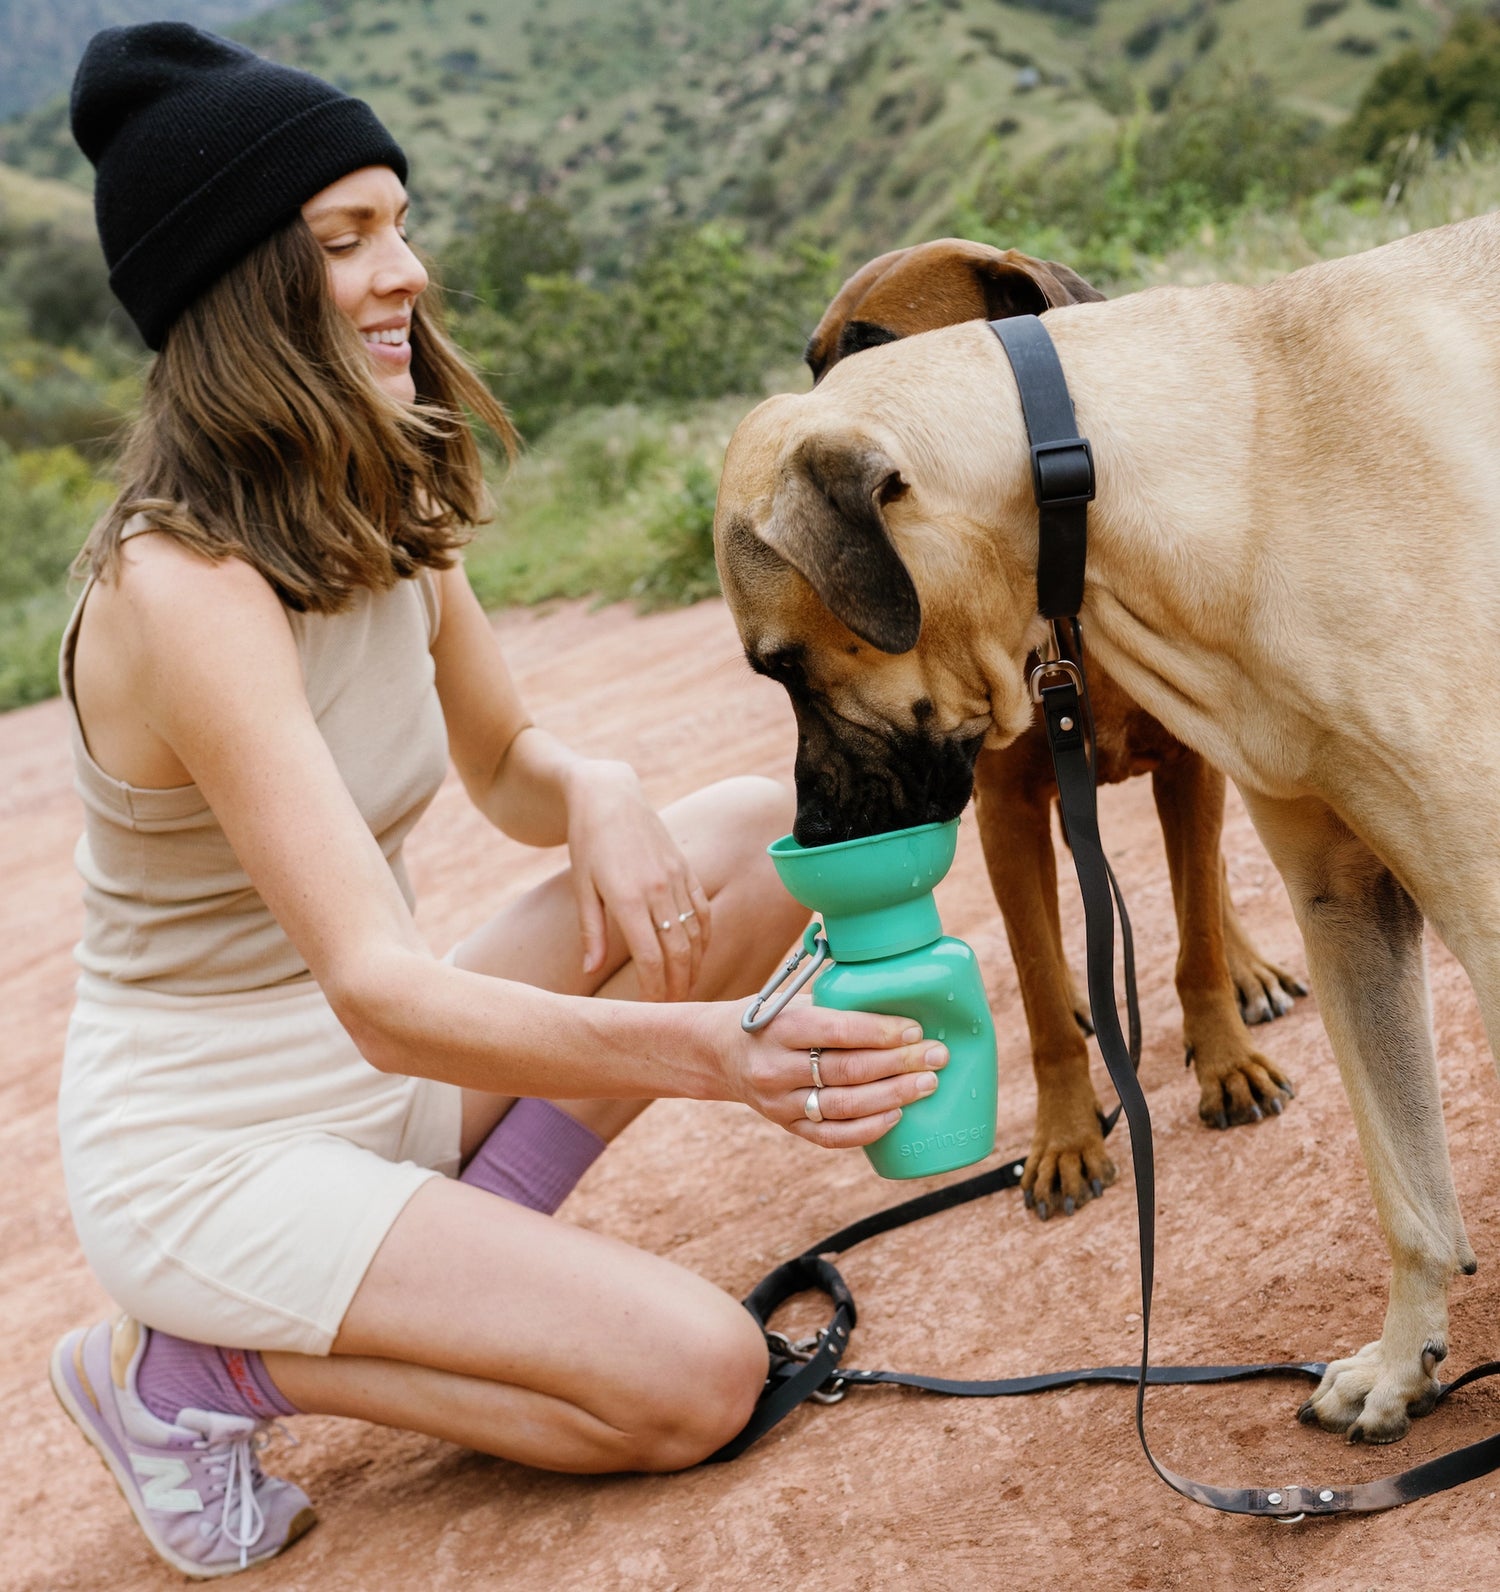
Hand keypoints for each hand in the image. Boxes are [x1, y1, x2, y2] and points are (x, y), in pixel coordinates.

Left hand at [565, 759, 710, 1001]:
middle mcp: (658, 889)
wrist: (609, 795)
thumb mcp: (582, 887)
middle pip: (679, 952)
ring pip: (696, 934)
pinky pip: (703, 911)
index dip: (655, 990)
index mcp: (628, 897)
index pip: (651, 958)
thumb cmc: (588, 842)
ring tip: (686, 989)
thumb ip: (590, 932)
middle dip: (679, 987)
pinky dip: (704, 938)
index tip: (653, 1011)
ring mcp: (677, 878)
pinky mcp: (687, 869)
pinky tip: (698, 955)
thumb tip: (591, 971)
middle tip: (674, 1011)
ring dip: (694, 966)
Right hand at [724, 1001, 947, 1148]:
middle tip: (937, 1056)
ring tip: (928, 1085)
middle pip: (847, 1070)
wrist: (719, 1052)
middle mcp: (776, 1067)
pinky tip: (896, 1115)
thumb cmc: (772, 1018)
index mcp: (780, 1027)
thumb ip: (837, 1003)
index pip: (838, 1031)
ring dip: (893, 1096)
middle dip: (899, 1063)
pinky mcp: (786, 1125)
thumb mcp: (794, 999)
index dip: (881, 1032)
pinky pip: (831, 1136)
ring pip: (844, 1105)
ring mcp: (780, 1101)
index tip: (915, 1030)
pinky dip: (867, 1129)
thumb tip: (901, 993)